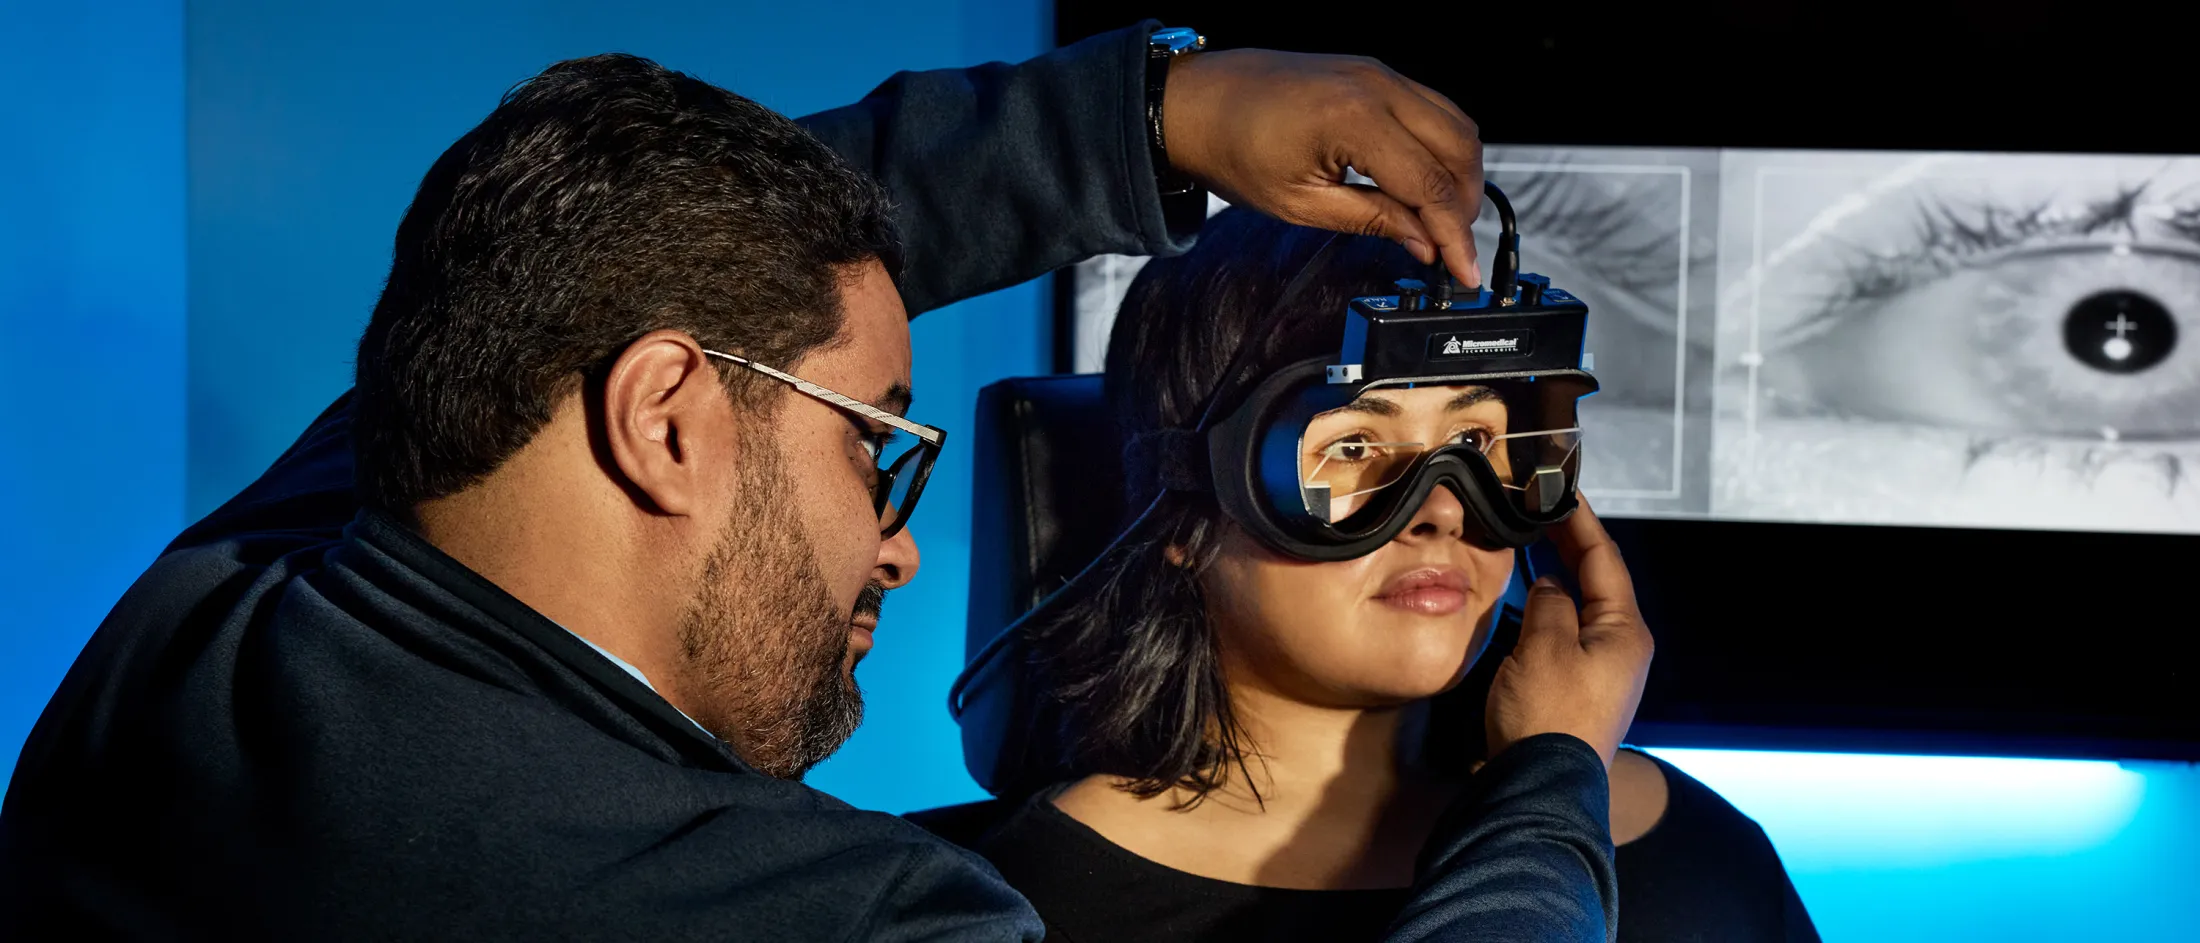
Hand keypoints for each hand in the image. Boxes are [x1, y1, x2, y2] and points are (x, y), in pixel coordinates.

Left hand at [1162, 49, 1485, 285]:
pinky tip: (1423, 181)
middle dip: (1465, 203)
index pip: (1430, 184)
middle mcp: (1376, 86)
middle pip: (1459, 148)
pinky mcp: (1373, 72)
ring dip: (1458, 173)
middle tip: (1450, 246)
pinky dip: (1439, 146)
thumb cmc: (1232, 148)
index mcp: (1355, 119)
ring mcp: (1378, 73)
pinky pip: (1431, 108)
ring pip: (1455, 123)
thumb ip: (1371, 220)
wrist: (1196, 101)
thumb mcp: (1300, 204)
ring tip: (1439, 218)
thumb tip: (1422, 241)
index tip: (1462, 269)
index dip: (1454, 234)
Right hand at [1483, 497, 1654, 768]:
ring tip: (1536, 545)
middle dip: (1571, 545)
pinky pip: (1570, 633)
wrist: (1539, 785)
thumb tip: (1552, 588)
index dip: (1581, 522)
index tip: (1562, 491)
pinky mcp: (1582, 690)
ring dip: (1561, 576)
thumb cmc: (1547, 714)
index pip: (1604, 559)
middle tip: (1543, 509)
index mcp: (1625, 631)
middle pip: (1599, 582)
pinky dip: (1553, 607)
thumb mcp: (1544, 644)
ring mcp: (1605, 671)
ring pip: (1584, 607)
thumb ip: (1551, 603)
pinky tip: (1533, 600)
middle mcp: (1623, 648)